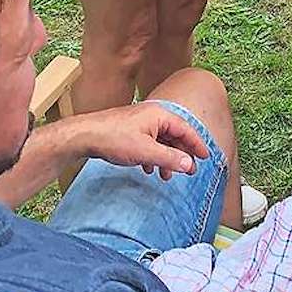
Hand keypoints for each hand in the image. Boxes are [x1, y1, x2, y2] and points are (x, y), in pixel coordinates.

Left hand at [71, 101, 209, 178]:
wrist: (86, 135)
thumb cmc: (115, 138)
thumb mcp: (146, 152)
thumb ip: (170, 158)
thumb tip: (189, 165)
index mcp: (160, 115)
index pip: (186, 129)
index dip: (196, 144)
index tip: (205, 158)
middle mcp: (153, 115)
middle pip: (175, 135)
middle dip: (181, 154)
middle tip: (188, 171)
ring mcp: (141, 122)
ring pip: (161, 141)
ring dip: (166, 158)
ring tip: (166, 176)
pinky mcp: (131, 130)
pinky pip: (149, 143)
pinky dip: (153, 156)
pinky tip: (149, 169)